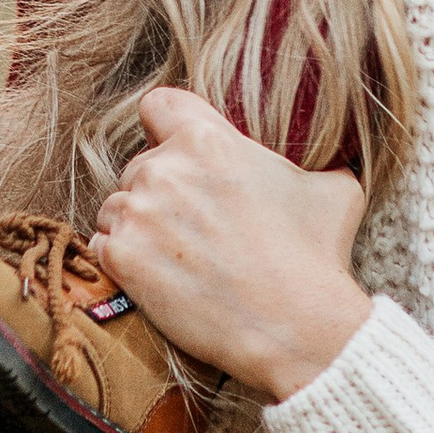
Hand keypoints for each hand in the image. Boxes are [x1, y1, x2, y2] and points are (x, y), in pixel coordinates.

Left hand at [89, 86, 370, 402]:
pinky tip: (156, 277)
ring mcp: (138, 213)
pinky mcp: (122, 258)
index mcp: (207, 140)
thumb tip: (327, 162)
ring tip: (175, 257)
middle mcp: (165, 169)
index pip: (157, 106)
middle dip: (158, 191)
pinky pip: (101, 245)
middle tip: (190, 225)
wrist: (296, 326)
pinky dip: (121, 259)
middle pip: (139, 166)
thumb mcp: (332, 190)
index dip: (164, 127)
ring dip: (136, 226)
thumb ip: (315, 165)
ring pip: (116, 206)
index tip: (174, 150)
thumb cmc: (315, 257)